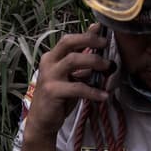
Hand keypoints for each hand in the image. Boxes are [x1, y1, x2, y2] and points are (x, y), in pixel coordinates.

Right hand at [25, 23, 114, 141]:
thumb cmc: (59, 97)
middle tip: (106, 44)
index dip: (86, 34)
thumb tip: (98, 48)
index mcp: (52, 57)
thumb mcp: (70, 76)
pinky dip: (93, 91)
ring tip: (109, 67)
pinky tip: (104, 95)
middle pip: (68, 43)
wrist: (42, 120)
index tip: (101, 29)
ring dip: (94, 61)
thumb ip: (81, 62)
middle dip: (88, 40)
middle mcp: (48, 63)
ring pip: (72, 61)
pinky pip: (77, 88)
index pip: (69, 40)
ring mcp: (49, 77)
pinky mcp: (52, 91)